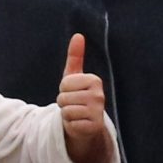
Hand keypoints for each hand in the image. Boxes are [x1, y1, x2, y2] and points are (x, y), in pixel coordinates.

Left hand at [57, 33, 111, 162]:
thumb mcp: (74, 77)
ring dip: (66, 114)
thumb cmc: (78, 97)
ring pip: (66, 111)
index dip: (63, 89)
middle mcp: (99, 95)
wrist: (86, 123)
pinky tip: (78, 123)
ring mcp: (98, 112)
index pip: (65, 83)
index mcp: (94, 80)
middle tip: (73, 105)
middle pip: (64, 97)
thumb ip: (75, 56)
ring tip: (76, 113)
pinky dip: (71, 125)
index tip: (72, 92)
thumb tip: (78, 35)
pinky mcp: (94, 127)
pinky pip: (70, 124)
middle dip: (64, 103)